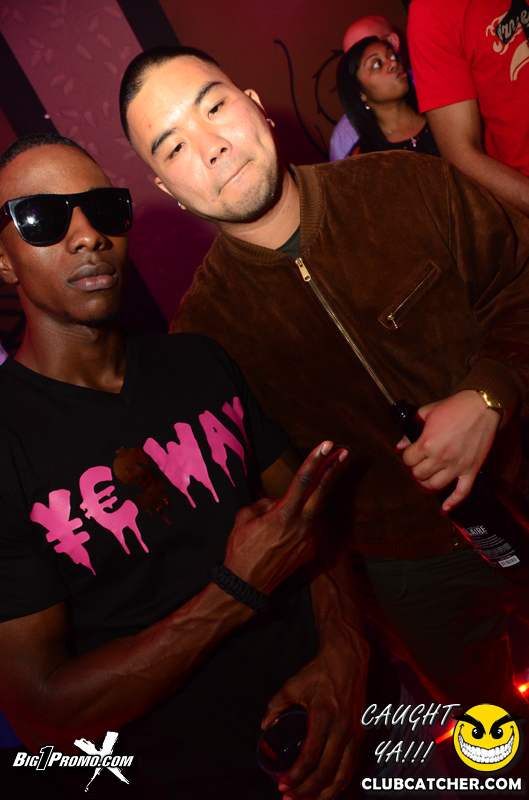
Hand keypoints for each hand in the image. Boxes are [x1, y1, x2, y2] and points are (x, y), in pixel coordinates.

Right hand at [223, 442, 347, 594]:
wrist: (246, 586)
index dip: (316, 460)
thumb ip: (264, 504)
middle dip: (334, 469)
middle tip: (345, 452)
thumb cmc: (240, 550)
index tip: (327, 445)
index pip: (303, 480)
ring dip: (320, 493)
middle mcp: (301, 526)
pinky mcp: (311, 550)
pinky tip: (304, 512)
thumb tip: (277, 502)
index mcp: (283, 514)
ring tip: (323, 476)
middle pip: (322, 491)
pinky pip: (314, 526)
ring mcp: (310, 539)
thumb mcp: (244, 518)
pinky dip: (311, 515)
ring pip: (318, 509)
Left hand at [262, 644, 366, 799]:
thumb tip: (264, 725)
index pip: (309, 759)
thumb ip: (276, 705)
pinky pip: (351, 766)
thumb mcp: (293, 685)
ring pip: (342, 775)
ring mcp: (355, 733)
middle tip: (290, 798)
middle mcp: (342, 729)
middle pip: (325, 774)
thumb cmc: (320, 671)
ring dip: (325, 794)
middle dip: (306, 792)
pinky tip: (328, 788)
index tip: (282, 785)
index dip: (295, 778)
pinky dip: (340, 782)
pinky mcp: (362, 733)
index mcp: (324, 718)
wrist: (348, 658)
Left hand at [395, 390, 500, 511]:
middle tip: (416, 465)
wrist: (481, 406)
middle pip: (418, 475)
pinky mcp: (470, 470)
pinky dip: (451, 503)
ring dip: (426, 484)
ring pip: (434, 486)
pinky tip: (442, 509)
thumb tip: (399, 446)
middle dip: (414, 471)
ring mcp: (457, 466)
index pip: (407, 460)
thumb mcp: (425, 413)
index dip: (405, 458)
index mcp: (427, 443)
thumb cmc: (454, 408)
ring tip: (425, 478)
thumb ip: (409, 432)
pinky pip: (461, 493)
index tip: (409, 455)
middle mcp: (441, 458)